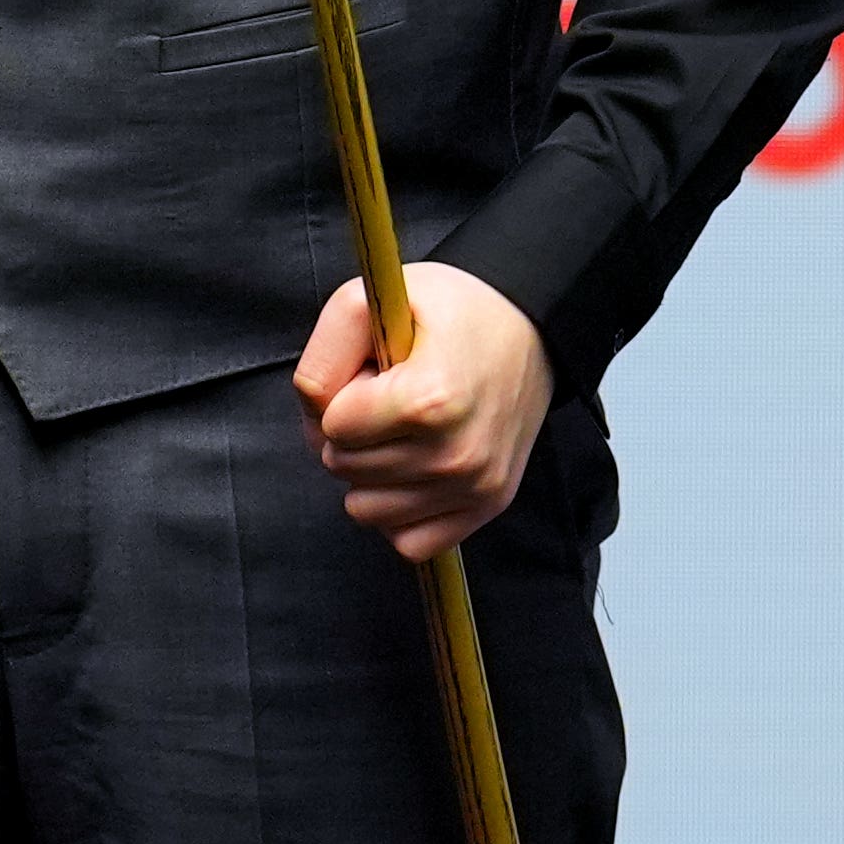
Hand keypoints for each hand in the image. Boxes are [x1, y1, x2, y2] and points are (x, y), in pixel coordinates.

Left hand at [293, 260, 553, 560]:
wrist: (530, 328)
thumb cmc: (450, 312)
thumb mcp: (370, 301)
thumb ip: (322, 353)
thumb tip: (313, 413)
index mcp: (428, 402)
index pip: (333, 427)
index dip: (341, 395)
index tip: (372, 373)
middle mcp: (455, 456)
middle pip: (344, 468)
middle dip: (351, 432)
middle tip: (388, 397)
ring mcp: (475, 488)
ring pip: (365, 511)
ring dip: (369, 473)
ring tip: (402, 429)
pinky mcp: (487, 507)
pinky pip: (409, 542)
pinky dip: (398, 511)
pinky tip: (412, 468)